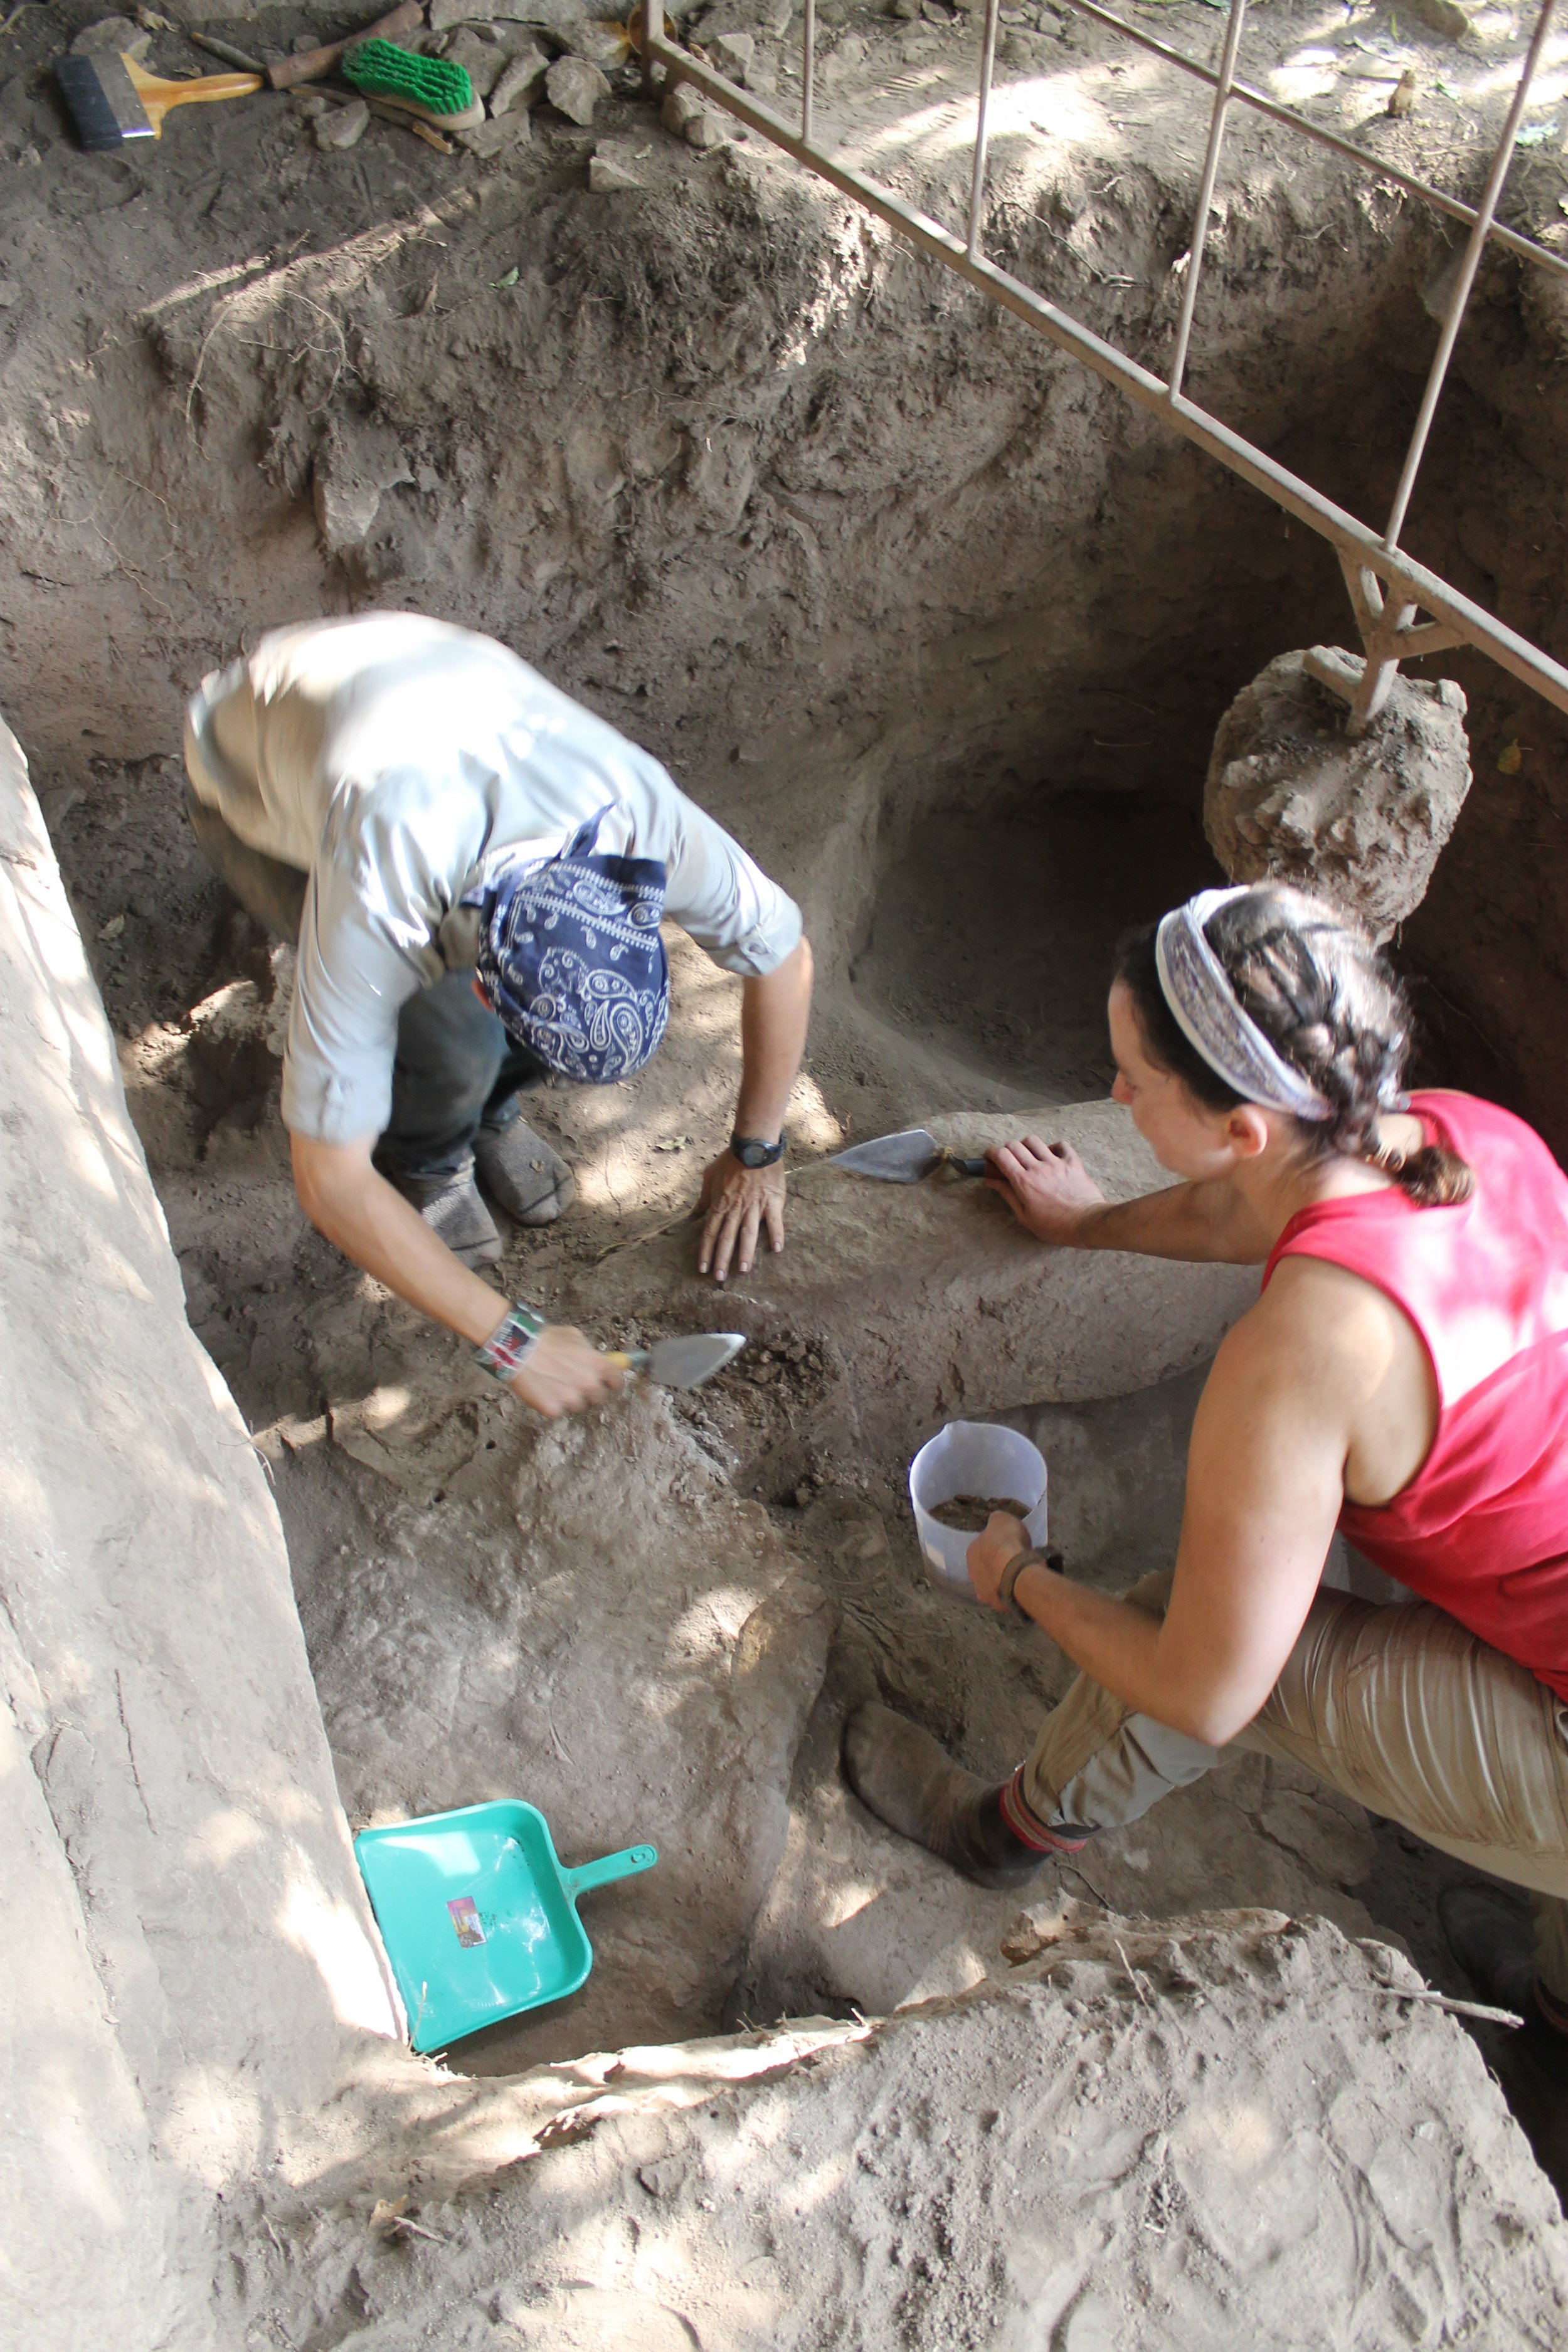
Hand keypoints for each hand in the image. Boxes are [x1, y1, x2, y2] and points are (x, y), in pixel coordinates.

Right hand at [509, 1324, 623, 1417]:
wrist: (518, 1349)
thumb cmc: (545, 1339)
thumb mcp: (574, 1336)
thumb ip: (590, 1351)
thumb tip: (599, 1358)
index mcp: (598, 1365)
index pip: (617, 1382)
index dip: (611, 1382)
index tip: (606, 1383)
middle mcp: (589, 1384)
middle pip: (599, 1397)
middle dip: (589, 1391)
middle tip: (573, 1382)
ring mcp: (572, 1399)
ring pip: (578, 1406)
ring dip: (570, 1399)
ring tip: (554, 1384)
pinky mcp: (554, 1410)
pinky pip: (558, 1411)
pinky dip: (552, 1404)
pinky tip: (543, 1391)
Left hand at [697, 1150, 785, 1282]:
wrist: (753, 1146)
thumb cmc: (730, 1160)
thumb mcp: (709, 1177)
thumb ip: (703, 1198)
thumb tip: (694, 1214)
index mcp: (720, 1204)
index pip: (710, 1232)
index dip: (705, 1251)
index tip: (702, 1268)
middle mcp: (736, 1209)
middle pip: (726, 1238)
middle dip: (721, 1259)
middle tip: (719, 1277)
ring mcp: (754, 1207)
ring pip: (748, 1234)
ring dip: (745, 1253)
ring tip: (743, 1270)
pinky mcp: (772, 1202)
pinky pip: (775, 1221)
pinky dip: (776, 1235)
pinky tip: (776, 1249)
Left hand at [967, 1512, 1030, 1610]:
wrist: (1016, 1572)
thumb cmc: (1007, 1543)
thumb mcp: (1002, 1520)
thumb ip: (996, 1521)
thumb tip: (994, 1523)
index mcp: (971, 1552)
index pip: (982, 1547)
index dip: (996, 1546)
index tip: (1009, 1545)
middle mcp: (972, 1573)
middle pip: (986, 1567)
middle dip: (998, 1565)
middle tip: (1014, 1561)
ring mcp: (983, 1591)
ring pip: (993, 1584)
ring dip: (1003, 1580)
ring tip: (1019, 1576)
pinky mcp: (996, 1604)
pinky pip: (1004, 1596)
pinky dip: (1010, 1592)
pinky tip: (1020, 1588)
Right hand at [984, 1137, 1106, 1244]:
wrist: (1087, 1223)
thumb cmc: (1054, 1226)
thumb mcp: (1025, 1216)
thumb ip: (1007, 1195)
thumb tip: (990, 1181)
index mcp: (1023, 1182)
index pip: (1001, 1156)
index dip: (991, 1153)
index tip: (990, 1157)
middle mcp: (1038, 1168)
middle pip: (1015, 1145)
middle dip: (1007, 1149)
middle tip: (1009, 1160)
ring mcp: (1056, 1163)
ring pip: (1034, 1141)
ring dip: (1027, 1146)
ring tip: (1029, 1157)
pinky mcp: (1072, 1162)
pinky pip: (1060, 1144)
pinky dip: (1052, 1147)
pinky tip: (1051, 1157)